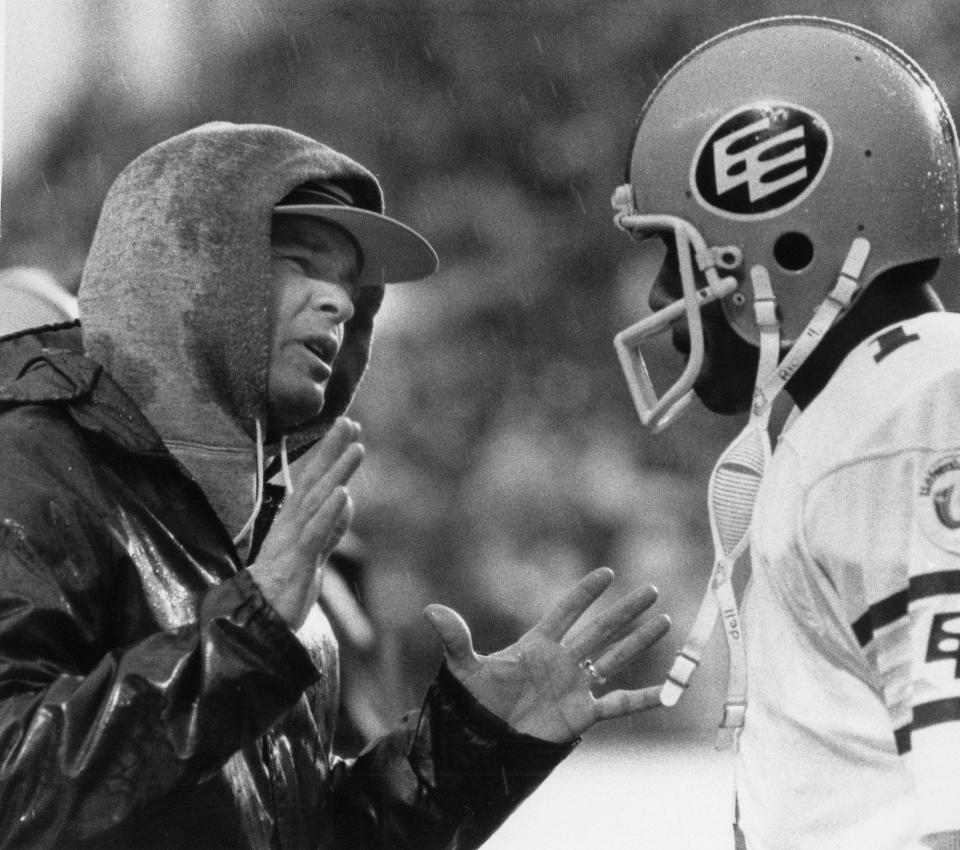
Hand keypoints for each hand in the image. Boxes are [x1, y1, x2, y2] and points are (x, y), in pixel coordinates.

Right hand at [249, 417, 363, 630]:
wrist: (255, 625)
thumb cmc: (281, 589)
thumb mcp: (312, 553)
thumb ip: (331, 528)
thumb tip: (346, 499)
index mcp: (293, 523)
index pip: (313, 482)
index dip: (329, 454)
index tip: (346, 427)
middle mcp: (291, 526)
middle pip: (313, 482)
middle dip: (332, 450)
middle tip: (350, 421)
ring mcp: (292, 542)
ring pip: (317, 501)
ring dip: (337, 472)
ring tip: (356, 447)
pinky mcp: (296, 563)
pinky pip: (314, 534)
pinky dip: (329, 513)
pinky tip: (342, 493)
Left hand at [424, 568, 669, 742]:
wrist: (484, 746)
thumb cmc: (474, 705)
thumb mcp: (464, 670)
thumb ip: (456, 639)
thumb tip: (431, 610)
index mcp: (537, 644)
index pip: (566, 612)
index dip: (585, 593)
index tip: (606, 573)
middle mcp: (562, 661)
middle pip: (600, 630)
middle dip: (625, 610)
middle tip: (650, 589)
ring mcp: (575, 686)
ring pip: (614, 658)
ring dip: (638, 641)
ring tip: (664, 620)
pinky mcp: (582, 714)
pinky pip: (619, 704)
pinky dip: (643, 699)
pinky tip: (667, 691)